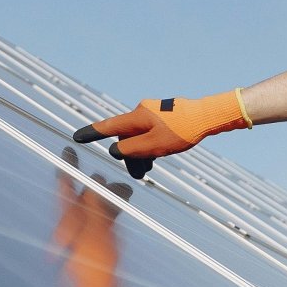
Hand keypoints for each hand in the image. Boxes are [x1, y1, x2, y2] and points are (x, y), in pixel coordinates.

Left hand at [52, 167, 122, 286]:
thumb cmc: (94, 273)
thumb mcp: (97, 234)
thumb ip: (97, 207)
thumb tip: (98, 184)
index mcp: (66, 225)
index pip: (64, 190)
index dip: (67, 169)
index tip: (69, 151)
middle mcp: (72, 231)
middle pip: (81, 199)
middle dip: (96, 186)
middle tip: (108, 177)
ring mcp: (83, 240)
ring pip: (94, 210)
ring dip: (108, 199)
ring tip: (124, 191)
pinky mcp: (94, 249)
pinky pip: (102, 223)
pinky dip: (112, 213)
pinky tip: (122, 207)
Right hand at [73, 91, 250, 177]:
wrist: (210, 116)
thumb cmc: (183, 130)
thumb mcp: (153, 145)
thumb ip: (130, 149)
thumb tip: (115, 150)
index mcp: (137, 116)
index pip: (109, 127)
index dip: (92, 133)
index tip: (77, 137)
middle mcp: (143, 111)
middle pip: (127, 136)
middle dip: (130, 155)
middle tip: (139, 175)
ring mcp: (156, 113)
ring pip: (141, 136)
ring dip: (142, 153)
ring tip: (148, 169)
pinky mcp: (167, 116)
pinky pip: (152, 133)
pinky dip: (151, 145)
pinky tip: (157, 157)